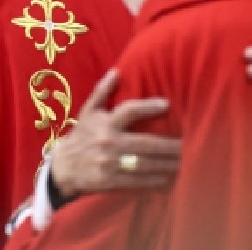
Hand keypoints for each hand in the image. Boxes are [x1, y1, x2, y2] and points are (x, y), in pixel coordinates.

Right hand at [49, 69, 180, 198]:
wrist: (63, 166)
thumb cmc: (81, 135)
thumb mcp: (88, 111)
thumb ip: (102, 91)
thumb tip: (117, 71)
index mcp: (104, 122)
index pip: (128, 111)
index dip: (148, 107)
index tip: (167, 104)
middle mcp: (107, 141)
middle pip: (144, 142)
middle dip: (169, 145)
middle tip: (189, 143)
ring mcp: (108, 162)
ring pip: (144, 163)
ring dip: (166, 164)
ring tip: (185, 161)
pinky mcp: (108, 180)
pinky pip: (135, 181)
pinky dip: (153, 180)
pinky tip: (168, 179)